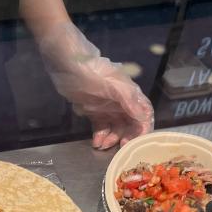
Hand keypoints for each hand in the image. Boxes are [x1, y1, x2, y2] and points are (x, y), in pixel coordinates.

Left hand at [39, 23, 153, 149]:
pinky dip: (100, 136)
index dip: (143, 129)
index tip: (136, 143)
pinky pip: (101, 127)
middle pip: (131, 124)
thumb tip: (144, 118)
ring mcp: (108, 107)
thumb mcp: (112, 85)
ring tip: (101, 146)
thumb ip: (129, 101)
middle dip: (126, 137)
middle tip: (118, 148)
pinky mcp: (94, 111)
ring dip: (111, 139)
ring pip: (116, 128)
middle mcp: (122, 102)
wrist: (66, 63)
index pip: (144, 114)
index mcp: (130, 94)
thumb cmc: (91, 72)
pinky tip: (96, 143)